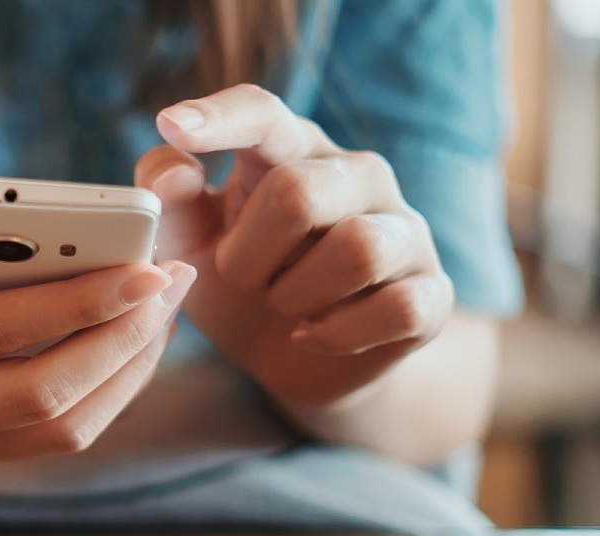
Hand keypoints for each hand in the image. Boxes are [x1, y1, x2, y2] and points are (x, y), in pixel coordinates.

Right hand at [0, 204, 195, 481]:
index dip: (71, 302)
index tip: (137, 267)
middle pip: (39, 390)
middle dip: (120, 338)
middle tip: (171, 283)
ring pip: (58, 427)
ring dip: (125, 371)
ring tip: (164, 312)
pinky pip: (50, 440)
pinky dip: (104, 396)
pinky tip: (130, 347)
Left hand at [135, 84, 453, 404]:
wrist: (290, 359)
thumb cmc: (239, 279)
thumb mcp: (190, 241)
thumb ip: (169, 198)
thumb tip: (175, 172)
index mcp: (291, 150)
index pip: (262, 113)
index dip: (220, 118)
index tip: (172, 124)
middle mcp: (357, 175)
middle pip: (299, 192)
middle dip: (248, 253)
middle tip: (239, 277)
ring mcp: (403, 230)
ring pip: (356, 249)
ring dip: (294, 293)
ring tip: (279, 302)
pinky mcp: (431, 293)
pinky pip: (395, 308)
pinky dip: (337, 333)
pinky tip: (310, 334)